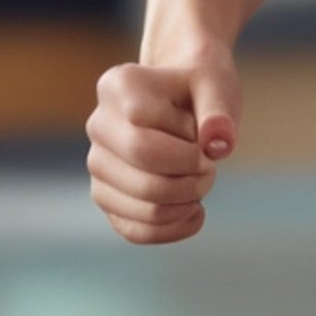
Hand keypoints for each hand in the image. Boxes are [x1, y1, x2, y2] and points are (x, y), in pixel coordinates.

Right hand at [86, 40, 242, 244]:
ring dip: (185, 204)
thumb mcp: (216, 84)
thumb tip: (218, 145)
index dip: (187, 154)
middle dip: (190, 183)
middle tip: (211, 169)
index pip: (146, 143)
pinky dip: (172, 229)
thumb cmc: (200, 85)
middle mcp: (98, 124)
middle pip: (144, 178)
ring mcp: (97, 162)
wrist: (183, 93)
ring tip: (203, 182)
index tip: (208, 143)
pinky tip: (195, 211)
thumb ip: (219, 111)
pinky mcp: (105, 193)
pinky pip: (134, 230)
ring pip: (143, 208)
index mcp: (118, 87)